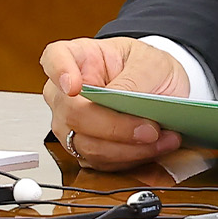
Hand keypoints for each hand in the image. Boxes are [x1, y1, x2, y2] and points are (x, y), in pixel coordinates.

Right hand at [40, 37, 188, 169]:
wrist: (162, 88)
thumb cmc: (149, 67)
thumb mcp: (150, 62)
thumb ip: (132, 81)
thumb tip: (117, 101)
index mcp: (79, 57)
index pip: (55, 58)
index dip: (59, 72)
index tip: (73, 86)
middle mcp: (66, 93)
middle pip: (73, 114)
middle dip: (116, 127)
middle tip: (150, 129)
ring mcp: (71, 124)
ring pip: (88, 144)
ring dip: (129, 148)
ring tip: (162, 140)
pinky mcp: (85, 149)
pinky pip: (102, 161)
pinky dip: (131, 158)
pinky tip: (155, 148)